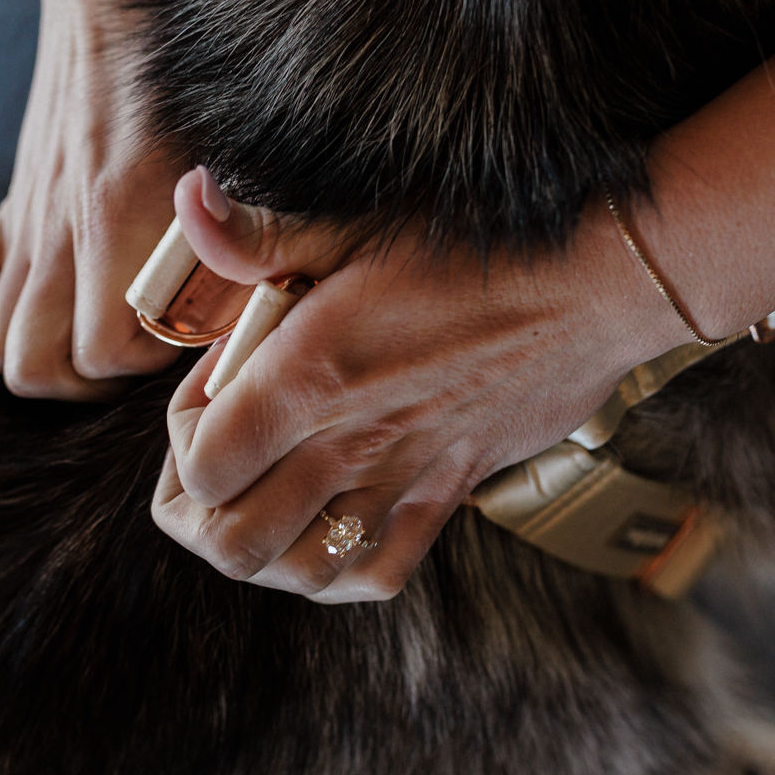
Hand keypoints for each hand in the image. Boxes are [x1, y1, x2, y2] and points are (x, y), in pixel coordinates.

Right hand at [0, 0, 238, 395]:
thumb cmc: (208, 50)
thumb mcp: (260, 136)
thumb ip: (268, 220)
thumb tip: (291, 297)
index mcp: (126, 210)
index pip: (106, 350)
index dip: (153, 358)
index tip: (197, 325)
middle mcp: (63, 222)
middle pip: (36, 368)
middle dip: (93, 374)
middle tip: (154, 340)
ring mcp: (29, 216)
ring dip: (49, 349)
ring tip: (113, 325)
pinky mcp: (12, 201)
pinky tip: (62, 289)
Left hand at [152, 168, 680, 600]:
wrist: (594, 283)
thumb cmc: (474, 242)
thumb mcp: (351, 227)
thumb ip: (256, 234)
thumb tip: (188, 199)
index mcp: (309, 376)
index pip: (200, 468)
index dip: (180, 440)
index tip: (209, 391)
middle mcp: (349, 444)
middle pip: (230, 543)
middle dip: (197, 515)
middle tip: (213, 461)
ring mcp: (401, 480)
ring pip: (297, 574)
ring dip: (261, 550)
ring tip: (260, 496)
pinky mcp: (447, 495)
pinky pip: (374, 575)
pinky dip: (336, 570)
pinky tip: (326, 526)